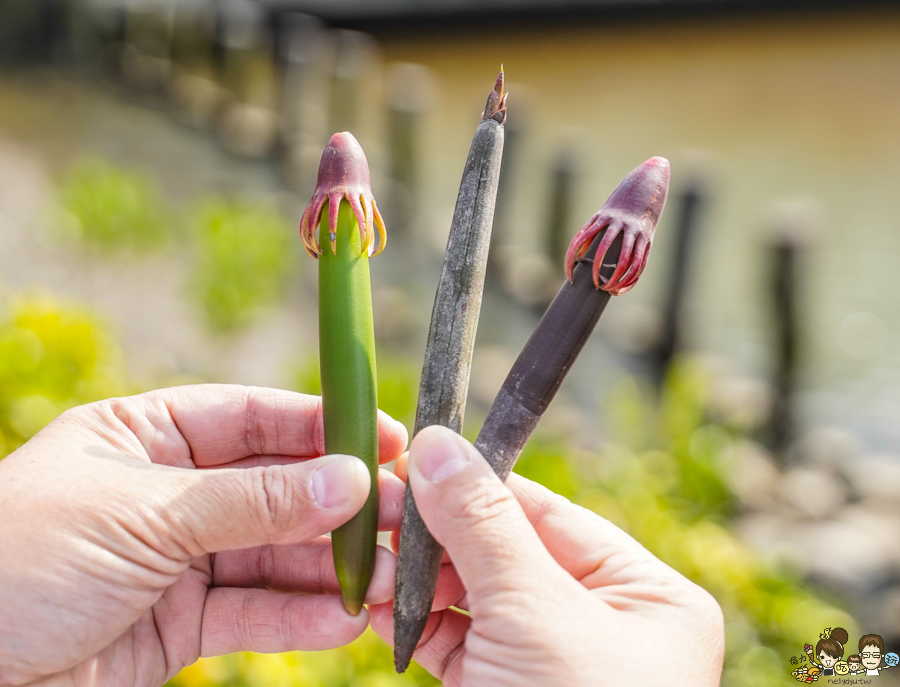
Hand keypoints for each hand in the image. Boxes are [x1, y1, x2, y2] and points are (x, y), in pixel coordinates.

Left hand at [0, 385, 407, 686]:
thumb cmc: (19, 561)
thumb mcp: (145, 514)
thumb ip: (253, 502)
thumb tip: (351, 479)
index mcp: (147, 437)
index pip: (254, 418)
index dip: (323, 426)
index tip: (388, 438)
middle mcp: (169, 492)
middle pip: (276, 490)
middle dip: (339, 505)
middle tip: (403, 517)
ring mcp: (178, 559)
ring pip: (273, 556)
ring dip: (330, 568)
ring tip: (385, 578)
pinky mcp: (180, 624)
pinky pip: (252, 614)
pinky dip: (299, 619)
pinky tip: (343, 620)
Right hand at [371, 426, 723, 685]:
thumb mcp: (537, 614)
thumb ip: (484, 524)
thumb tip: (436, 445)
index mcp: (644, 595)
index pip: (546, 513)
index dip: (477, 483)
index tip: (416, 454)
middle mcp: (601, 622)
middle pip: (503, 549)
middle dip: (437, 532)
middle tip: (375, 504)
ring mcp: (547, 660)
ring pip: (471, 594)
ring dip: (417, 575)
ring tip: (367, 553)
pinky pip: (452, 639)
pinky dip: (413, 621)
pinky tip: (377, 599)